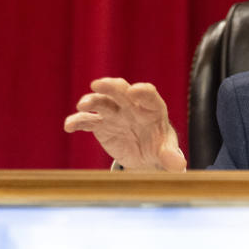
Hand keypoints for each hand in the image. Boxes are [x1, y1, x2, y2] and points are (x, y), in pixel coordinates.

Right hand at [64, 78, 186, 171]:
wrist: (145, 156)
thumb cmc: (160, 148)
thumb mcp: (167, 152)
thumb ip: (171, 156)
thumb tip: (178, 164)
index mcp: (152, 108)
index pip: (149, 95)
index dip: (142, 92)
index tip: (135, 91)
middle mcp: (131, 106)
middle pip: (121, 91)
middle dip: (111, 86)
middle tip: (99, 84)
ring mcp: (115, 114)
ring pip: (102, 102)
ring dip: (91, 101)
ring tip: (83, 105)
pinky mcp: (100, 125)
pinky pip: (87, 121)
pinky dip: (77, 121)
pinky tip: (69, 126)